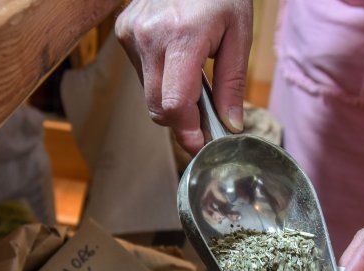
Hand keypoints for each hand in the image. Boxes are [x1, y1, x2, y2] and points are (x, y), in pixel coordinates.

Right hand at [116, 0, 252, 152]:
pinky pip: (142, 75)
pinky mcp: (123, 33)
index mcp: (183, 37)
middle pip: (158, 106)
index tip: (201, 144)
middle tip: (204, 123)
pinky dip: (160, 80)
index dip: (187, 131)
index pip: (175, 103)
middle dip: (181, 122)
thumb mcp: (239, 34)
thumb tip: (230, 126)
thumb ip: (233, 83)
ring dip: (171, 99)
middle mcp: (149, 37)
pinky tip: (175, 60)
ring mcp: (132, 34)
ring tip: (193, 80)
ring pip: (149, 94)